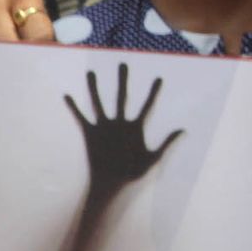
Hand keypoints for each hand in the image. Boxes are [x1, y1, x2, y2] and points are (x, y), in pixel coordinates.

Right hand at [66, 63, 182, 196]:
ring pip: (99, 102)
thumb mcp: (153, 158)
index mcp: (136, 128)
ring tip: (92, 73)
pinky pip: (81, 118)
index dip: (153, 93)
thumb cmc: (134, 175)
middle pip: (122, 97)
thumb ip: (167, 143)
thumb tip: (183, 130)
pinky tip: (68, 96)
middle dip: (123, 81)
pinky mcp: (91, 134)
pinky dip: (74, 107)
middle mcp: (120, 124)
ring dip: (95, 88)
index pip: (147, 106)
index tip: (159, 78)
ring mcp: (105, 128)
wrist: (112, 185)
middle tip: (123, 64)